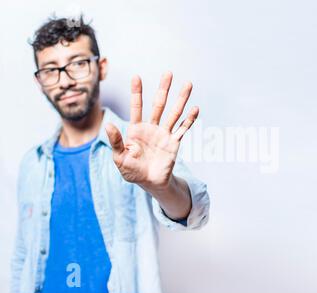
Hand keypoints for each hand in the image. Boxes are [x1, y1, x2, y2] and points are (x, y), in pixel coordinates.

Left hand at [105, 72, 198, 192]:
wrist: (150, 183)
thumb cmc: (132, 171)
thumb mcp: (119, 158)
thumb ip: (116, 141)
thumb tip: (107, 125)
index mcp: (136, 130)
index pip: (137, 107)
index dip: (136, 92)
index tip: (136, 77)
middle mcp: (152, 128)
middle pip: (159, 104)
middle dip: (163, 89)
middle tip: (168, 73)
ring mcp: (164, 134)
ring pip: (174, 113)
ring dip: (181, 99)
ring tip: (188, 84)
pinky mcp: (174, 143)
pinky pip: (183, 129)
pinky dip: (189, 119)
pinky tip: (195, 108)